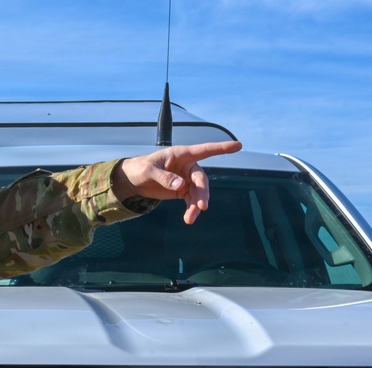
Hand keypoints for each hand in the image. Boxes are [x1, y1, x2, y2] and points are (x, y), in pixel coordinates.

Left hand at [114, 140, 242, 223]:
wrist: (133, 180)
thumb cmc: (140, 168)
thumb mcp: (149, 171)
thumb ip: (164, 177)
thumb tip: (180, 185)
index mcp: (182, 154)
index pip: (205, 150)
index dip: (221, 148)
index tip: (238, 146)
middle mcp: (188, 166)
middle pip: (201, 179)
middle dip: (202, 194)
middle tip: (202, 207)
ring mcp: (186, 179)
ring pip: (198, 193)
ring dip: (196, 205)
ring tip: (190, 219)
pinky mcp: (182, 191)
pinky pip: (191, 200)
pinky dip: (191, 209)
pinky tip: (189, 218)